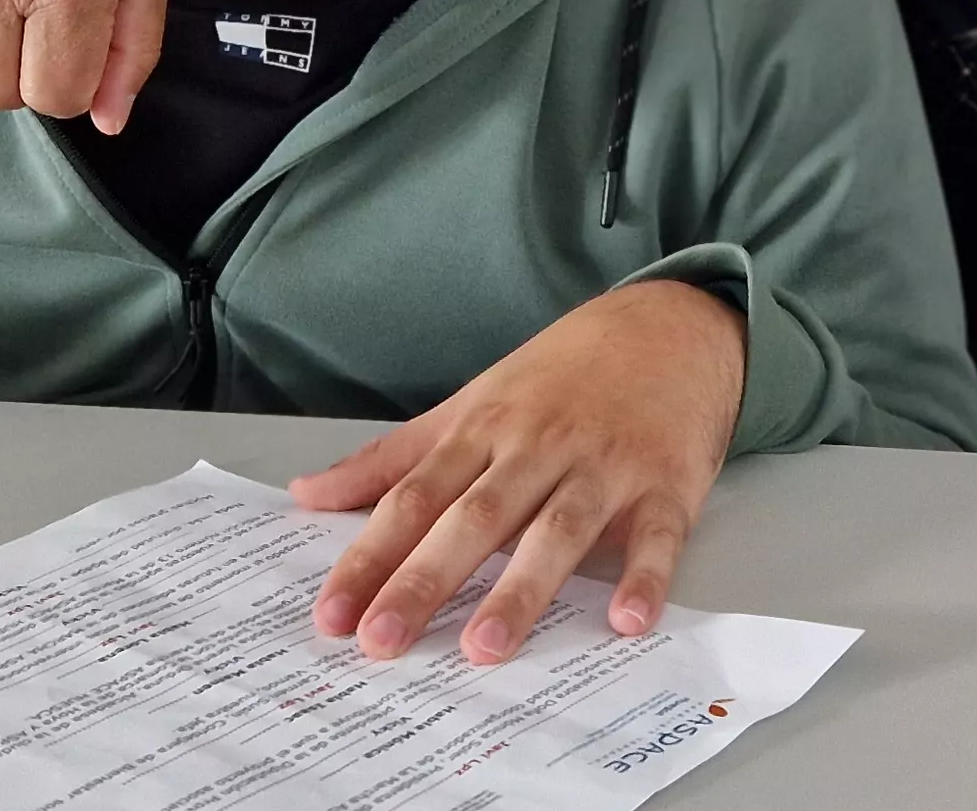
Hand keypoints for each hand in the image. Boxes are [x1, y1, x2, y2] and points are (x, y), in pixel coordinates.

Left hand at [295, 280, 744, 664]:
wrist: (669, 327)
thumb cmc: (561, 377)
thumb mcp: (471, 404)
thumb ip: (392, 457)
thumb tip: (306, 495)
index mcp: (484, 430)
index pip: (415, 499)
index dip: (370, 558)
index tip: (331, 616)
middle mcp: (539, 448)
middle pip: (475, 517)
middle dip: (425, 579)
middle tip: (381, 640)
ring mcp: (605, 466)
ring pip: (557, 530)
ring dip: (521, 589)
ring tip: (484, 649)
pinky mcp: (667, 486)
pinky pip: (656, 537)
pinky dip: (644, 577)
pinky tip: (627, 620)